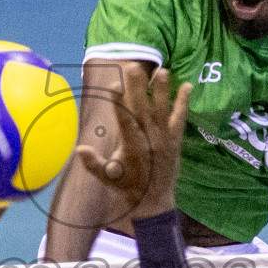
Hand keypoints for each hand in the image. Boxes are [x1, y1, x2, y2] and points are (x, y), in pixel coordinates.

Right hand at [73, 64, 189, 221]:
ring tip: (162, 70)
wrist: (154, 201)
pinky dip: (183, 103)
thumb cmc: (126, 186)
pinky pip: (180, 118)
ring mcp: (164, 139)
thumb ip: (93, 163)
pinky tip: (187, 86)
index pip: (124, 121)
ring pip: (163, 110)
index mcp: (131, 147)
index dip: (119, 103)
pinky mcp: (175, 140)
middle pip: (143, 109)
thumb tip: (80, 150)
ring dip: (162, 90)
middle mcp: (149, 141)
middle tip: (134, 67)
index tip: (114, 85)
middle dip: (138, 88)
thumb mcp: (107, 176)